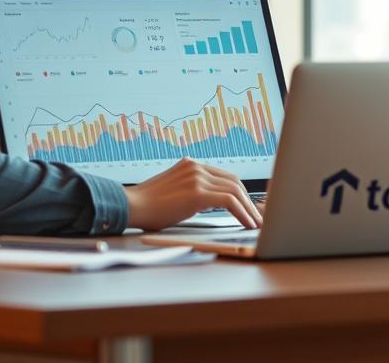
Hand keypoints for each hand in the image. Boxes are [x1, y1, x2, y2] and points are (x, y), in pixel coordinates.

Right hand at [124, 157, 263, 230]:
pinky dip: (242, 213)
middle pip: (234, 182)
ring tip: (256, 223)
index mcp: (192, 165)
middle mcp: (196, 167)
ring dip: (249, 209)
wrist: (130, 206)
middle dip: (249, 201)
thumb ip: (193, 190)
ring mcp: (197, 177)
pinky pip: (229, 201)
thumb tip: (213, 202)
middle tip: (257, 216)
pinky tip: (247, 224)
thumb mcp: (174, 190)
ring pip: (235, 191)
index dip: (240, 193)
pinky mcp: (197, 192)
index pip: (224, 177)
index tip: (248, 206)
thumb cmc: (148, 206)